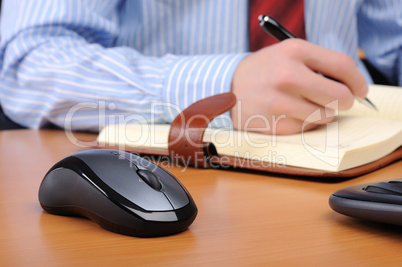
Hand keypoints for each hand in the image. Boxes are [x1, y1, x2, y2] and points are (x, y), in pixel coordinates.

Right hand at [230, 39, 367, 134]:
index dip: (358, 81)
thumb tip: (353, 87)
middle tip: (338, 101)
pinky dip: (305, 122)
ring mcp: (279, 103)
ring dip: (323, 113)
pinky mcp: (274, 124)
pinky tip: (291, 113)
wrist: (230, 86)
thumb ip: (321, 64)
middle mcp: (287, 76)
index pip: (343, 66)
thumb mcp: (290, 53)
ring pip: (326, 116)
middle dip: (344, 101)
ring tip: (308, 104)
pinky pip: (307, 128)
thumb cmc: (267, 70)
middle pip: (340, 96)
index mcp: (295, 52)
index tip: (361, 89)